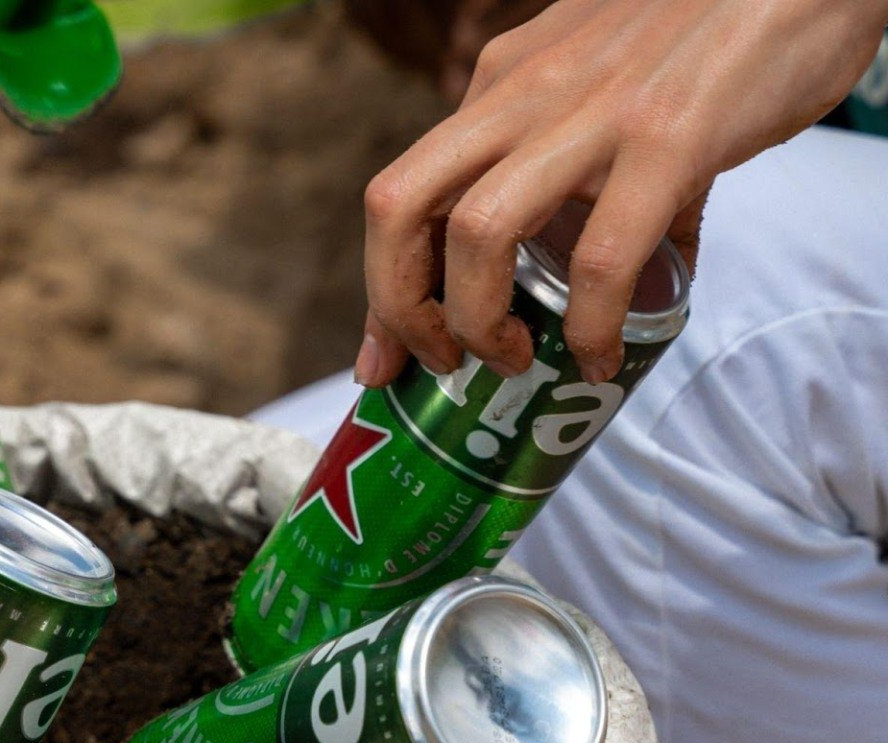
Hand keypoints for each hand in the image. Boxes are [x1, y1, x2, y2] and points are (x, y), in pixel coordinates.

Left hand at [356, 0, 887, 386]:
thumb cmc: (708, 28)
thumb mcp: (602, 83)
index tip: (382, 357)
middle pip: (399, 207)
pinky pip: (602, 257)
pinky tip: (600, 355)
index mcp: (501, 83)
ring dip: (477, 321)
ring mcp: (590, 114)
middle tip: (440, 362)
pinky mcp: (669, 137)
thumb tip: (602, 285)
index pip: (402, 194)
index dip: (381, 289)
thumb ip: (580, 167)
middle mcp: (523, 94)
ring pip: (478, 233)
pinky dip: (589, 327)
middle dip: (399, 307)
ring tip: (514, 360)